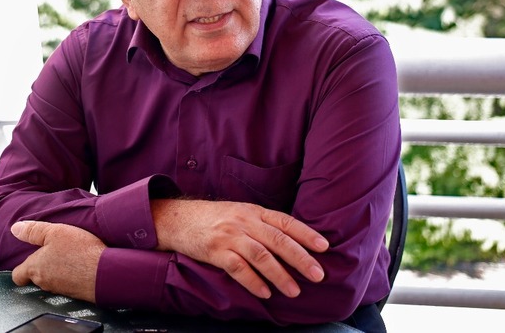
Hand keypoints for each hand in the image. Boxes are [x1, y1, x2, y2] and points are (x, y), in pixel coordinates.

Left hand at [10, 221, 105, 302]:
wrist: (105, 273)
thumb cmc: (80, 252)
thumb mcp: (55, 232)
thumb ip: (34, 230)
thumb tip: (15, 229)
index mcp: (35, 268)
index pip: (17, 276)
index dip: (20, 269)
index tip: (27, 261)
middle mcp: (44, 282)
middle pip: (35, 277)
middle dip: (41, 266)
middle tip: (52, 253)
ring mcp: (59, 290)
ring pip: (51, 280)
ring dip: (57, 271)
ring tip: (69, 257)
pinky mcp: (74, 294)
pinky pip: (66, 284)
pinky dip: (70, 276)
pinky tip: (79, 266)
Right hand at [151, 199, 328, 298]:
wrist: (179, 219)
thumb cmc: (215, 219)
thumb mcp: (240, 213)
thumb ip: (262, 224)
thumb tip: (291, 243)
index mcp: (254, 211)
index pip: (285, 222)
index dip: (306, 234)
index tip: (324, 247)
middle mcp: (244, 221)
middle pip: (278, 240)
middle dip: (300, 258)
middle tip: (318, 274)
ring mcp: (230, 236)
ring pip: (261, 256)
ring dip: (280, 274)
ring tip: (294, 290)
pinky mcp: (215, 251)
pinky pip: (238, 267)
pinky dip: (253, 281)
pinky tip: (265, 292)